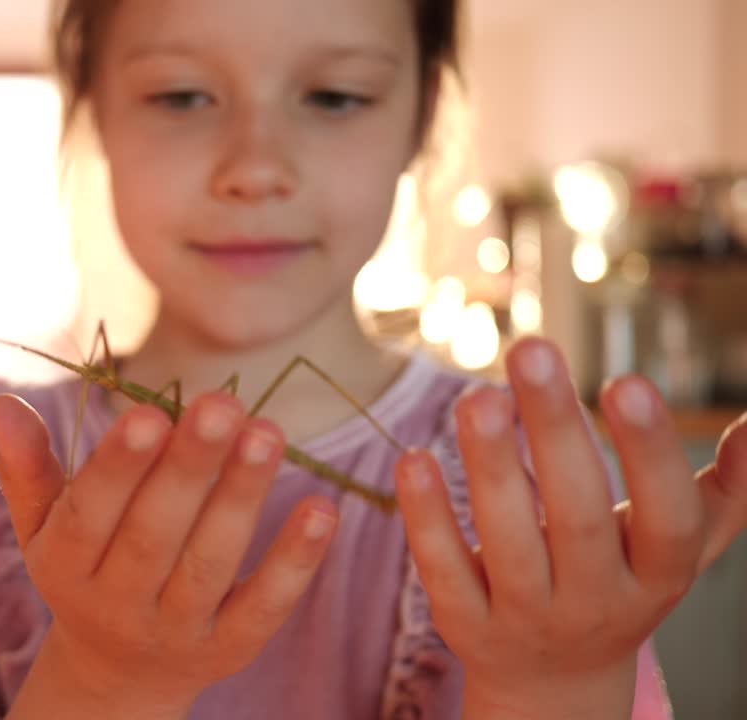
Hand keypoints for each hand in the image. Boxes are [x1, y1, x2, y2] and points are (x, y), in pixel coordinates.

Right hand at [0, 391, 336, 717]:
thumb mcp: (43, 524)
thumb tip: (1, 404)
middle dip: (189, 469)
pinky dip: (295, 563)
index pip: (90, 514)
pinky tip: (321, 507)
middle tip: (222, 404)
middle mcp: (115, 604)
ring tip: (267, 432)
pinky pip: (263, 609)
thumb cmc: (84, 567)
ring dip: (240, 499)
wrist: (116, 673)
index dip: (120, 466)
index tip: (151, 412)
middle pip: (154, 536)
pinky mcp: (228, 650)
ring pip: (208, 565)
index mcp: (65, 564)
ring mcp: (174, 632)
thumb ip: (27, 465)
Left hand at [394, 337, 746, 718]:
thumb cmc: (620, 581)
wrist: (554, 683)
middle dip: (556, 432)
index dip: (650, 454)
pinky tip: (415, 458)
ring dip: (490, 465)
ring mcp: (527, 618)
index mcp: (657, 575)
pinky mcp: (466, 625)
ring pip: (508, 543)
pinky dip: (428, 516)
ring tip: (476, 395)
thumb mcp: (674, 549)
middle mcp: (596, 602)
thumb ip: (721, 493)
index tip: (626, 380)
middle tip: (532, 348)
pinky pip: (444, 569)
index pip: (668, 520)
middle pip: (578, 519)